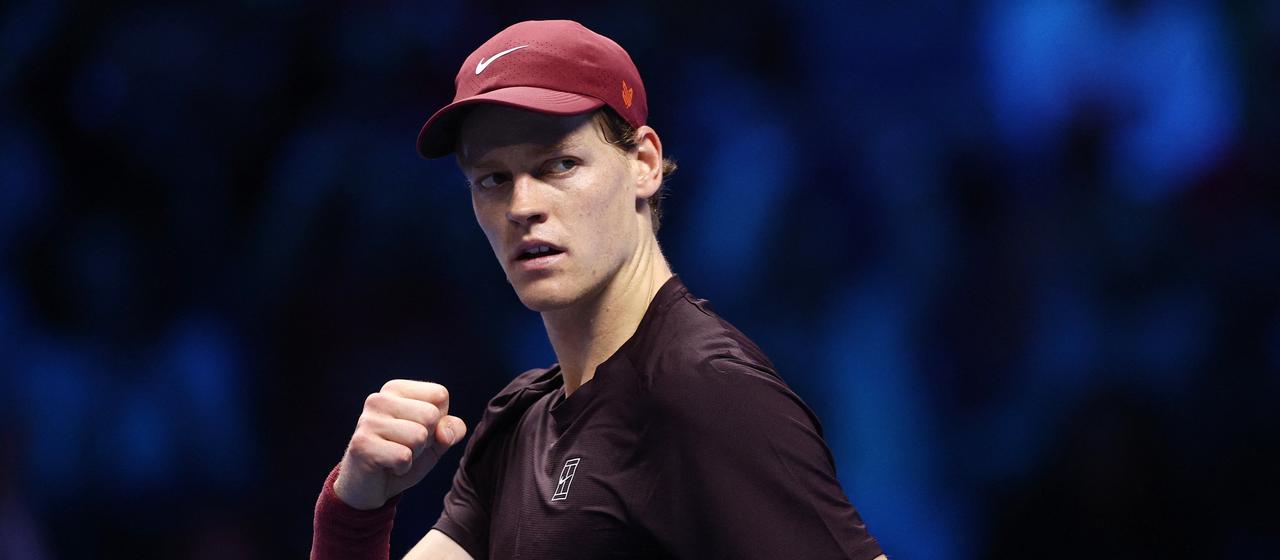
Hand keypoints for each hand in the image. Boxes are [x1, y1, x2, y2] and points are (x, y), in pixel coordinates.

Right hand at [332, 379, 467, 509]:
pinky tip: (388, 466)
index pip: (439, 395)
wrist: (369, 487)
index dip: (438, 421)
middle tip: (405, 447)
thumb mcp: (436, 441)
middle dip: (426, 439)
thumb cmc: (403, 456)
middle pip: (431, 415)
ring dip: (414, 454)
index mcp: (396, 389)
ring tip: (395, 456)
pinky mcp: (362, 445)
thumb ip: (451, 429)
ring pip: (419, 436)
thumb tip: (444, 431)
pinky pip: (404, 456)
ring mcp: (368, 421)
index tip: (415, 431)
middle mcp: (379, 399)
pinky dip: (403, 467)